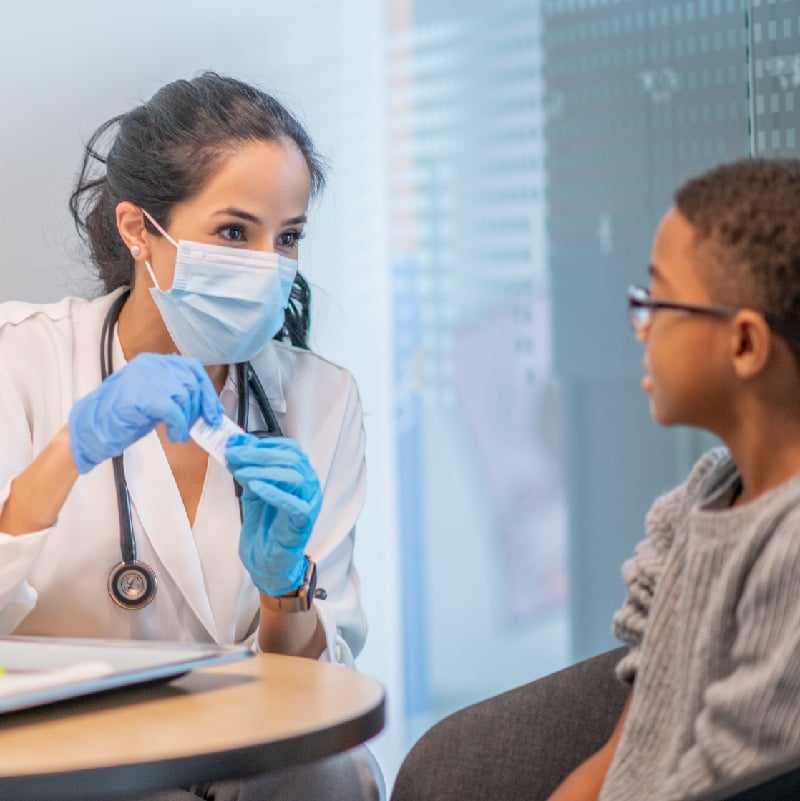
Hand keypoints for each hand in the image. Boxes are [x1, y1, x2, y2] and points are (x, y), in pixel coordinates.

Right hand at [69, 353, 222, 473]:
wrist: (90, 429)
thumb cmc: (123, 417)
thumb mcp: (156, 399)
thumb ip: (179, 396)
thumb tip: (208, 408)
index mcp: (155, 361)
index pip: (193, 369)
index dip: (207, 392)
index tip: (214, 413)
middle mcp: (151, 363)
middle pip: (192, 382)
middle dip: (199, 408)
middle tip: (193, 427)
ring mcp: (145, 376)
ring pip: (184, 395)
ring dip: (186, 419)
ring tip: (178, 433)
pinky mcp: (141, 394)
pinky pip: (173, 409)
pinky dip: (179, 425)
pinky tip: (174, 435)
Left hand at [225, 433, 321, 596]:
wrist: (266, 561)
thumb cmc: (264, 524)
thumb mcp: (253, 489)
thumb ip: (247, 468)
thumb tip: (234, 445)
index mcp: (301, 474)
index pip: (290, 449)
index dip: (264, 443)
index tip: (238, 444)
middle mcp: (310, 485)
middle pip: (291, 459)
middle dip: (259, 455)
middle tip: (234, 455)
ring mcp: (310, 503)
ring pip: (294, 477)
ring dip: (264, 471)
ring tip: (241, 473)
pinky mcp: (305, 521)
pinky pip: (295, 504)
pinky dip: (274, 493)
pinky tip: (255, 488)